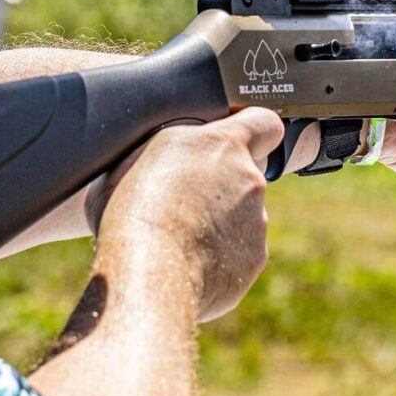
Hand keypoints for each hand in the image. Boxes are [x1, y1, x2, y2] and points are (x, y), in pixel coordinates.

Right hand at [90, 108, 284, 321]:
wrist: (148, 272)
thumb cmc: (130, 212)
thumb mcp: (136, 159)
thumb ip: (170, 153)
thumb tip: (165, 161)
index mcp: (222, 145)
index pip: (265, 122)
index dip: (257, 132)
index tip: (240, 143)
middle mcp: (249, 178)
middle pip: (248, 174)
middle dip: (225, 185)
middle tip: (186, 202)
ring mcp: (257, 220)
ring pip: (244, 214)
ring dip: (220, 222)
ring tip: (179, 239)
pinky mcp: (254, 257)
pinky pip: (239, 250)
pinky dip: (220, 256)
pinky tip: (188, 263)